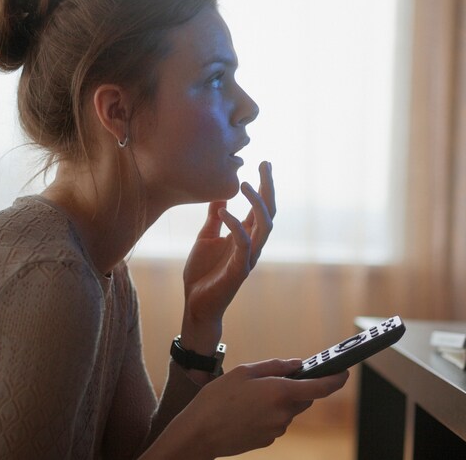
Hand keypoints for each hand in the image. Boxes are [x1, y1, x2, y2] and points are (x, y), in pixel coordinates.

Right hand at [164, 359, 348, 457]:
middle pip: (303, 398)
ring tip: (250, 397)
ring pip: (288, 410)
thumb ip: (275, 366)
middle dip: (296, 387)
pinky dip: (268, 414)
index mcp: (279, 392)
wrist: (198, 433)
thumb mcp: (244, 372)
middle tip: (275, 379)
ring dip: (278, 401)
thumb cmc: (217, 399)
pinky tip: (246, 411)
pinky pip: (276, 422)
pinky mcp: (268, 440)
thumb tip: (298, 364)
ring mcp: (276, 430)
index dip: (336, 379)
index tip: (345, 372)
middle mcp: (283, 414)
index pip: (320, 388)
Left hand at [181, 162, 275, 352]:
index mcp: (245, 236)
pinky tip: (223, 211)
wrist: (196, 304)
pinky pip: (242, 244)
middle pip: (270, 211)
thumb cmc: (203, 273)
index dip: (264, 185)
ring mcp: (248, 257)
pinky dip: (235, 225)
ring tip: (245, 183)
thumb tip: (220, 197)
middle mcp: (252, 244)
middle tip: (265, 164)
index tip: (264, 162)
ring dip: (256, 204)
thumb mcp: (206, 238)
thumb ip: (215, 218)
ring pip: (264, 226)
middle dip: (268, 187)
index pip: (261, 206)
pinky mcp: (238, 270)